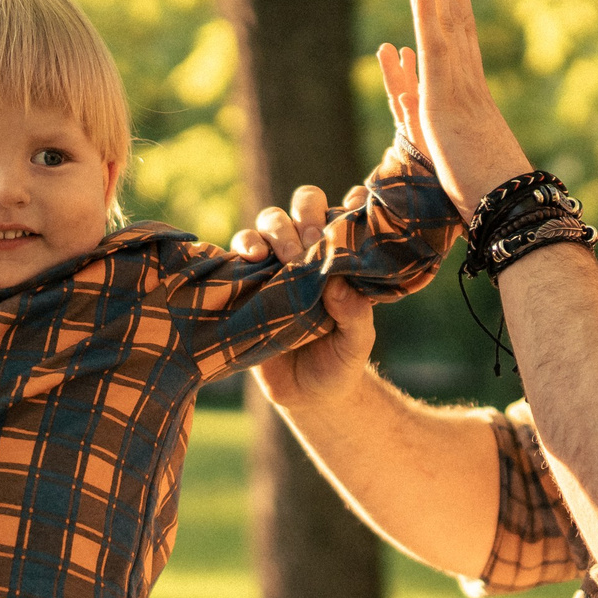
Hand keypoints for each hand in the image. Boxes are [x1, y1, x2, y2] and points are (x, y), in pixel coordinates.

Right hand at [231, 184, 379, 412]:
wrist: (303, 396)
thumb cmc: (338, 363)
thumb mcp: (356, 344)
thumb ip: (355, 315)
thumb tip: (339, 285)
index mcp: (343, 258)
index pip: (350, 213)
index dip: (354, 201)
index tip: (357, 206)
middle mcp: (310, 252)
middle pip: (306, 205)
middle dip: (308, 217)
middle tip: (311, 246)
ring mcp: (277, 262)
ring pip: (272, 220)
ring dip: (277, 230)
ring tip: (284, 258)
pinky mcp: (247, 278)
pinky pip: (240, 247)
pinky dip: (245, 244)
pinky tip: (253, 257)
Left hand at [387, 0, 531, 210]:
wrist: (510, 210)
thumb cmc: (495, 199)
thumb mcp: (467, 167)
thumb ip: (460, 150)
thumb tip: (468, 155)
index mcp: (472, 97)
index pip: (462, 38)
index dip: (456, 0)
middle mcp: (468, 82)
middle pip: (455, 18)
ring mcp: (457, 86)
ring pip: (445, 21)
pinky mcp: (445, 98)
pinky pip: (435, 46)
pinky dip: (428, 10)